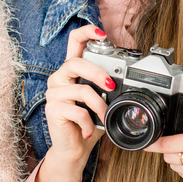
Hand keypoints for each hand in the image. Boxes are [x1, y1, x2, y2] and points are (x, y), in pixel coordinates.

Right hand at [35, 24, 112, 181]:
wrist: (74, 149)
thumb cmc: (89, 122)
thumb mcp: (101, 100)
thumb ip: (108, 86)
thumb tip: (130, 76)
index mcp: (71, 70)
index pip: (74, 41)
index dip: (86, 32)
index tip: (101, 33)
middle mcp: (59, 78)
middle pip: (75, 63)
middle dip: (97, 73)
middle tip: (112, 85)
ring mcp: (54, 93)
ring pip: (81, 90)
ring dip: (99, 106)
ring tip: (104, 117)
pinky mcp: (52, 109)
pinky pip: (78, 111)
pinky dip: (89, 123)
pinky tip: (90, 131)